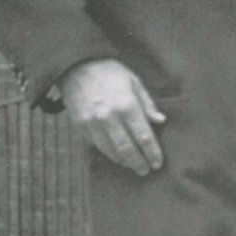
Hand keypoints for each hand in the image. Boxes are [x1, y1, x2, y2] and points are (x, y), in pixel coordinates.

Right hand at [60, 58, 164, 175]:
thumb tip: (160, 120)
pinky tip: (116, 154)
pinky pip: (97, 146)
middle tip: (145, 169)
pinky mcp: (81, 127)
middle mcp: (109, 117)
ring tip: (132, 164)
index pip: (143, 136)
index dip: (152, 152)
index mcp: (126, 104)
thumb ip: (147, 103)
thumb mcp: (133, 81)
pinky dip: (108, 153)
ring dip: (124, 161)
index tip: (157, 163)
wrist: (75, 66)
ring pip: (111, 151)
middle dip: (139, 163)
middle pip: (128, 149)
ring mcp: (93, 123)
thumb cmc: (108, 71)